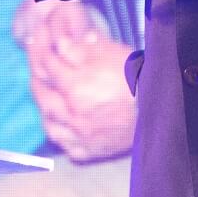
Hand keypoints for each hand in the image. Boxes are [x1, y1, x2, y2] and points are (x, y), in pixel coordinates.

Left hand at [21, 0, 137, 162]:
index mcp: (74, 86)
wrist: (159, 105)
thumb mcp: (109, 53)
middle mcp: (73, 113)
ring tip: (47, 103)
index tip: (41, 48)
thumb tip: (60, 44)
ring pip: (51, 126)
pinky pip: (69, 149)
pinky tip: (65, 130)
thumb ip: (80, 49)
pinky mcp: (92, 151)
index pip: (49, 67)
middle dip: (38, 84)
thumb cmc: (136, 77)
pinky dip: (63, 139)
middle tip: (38, 76)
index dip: (42, 54)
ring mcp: (81, 135)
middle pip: (44, 98)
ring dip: (46, 113)